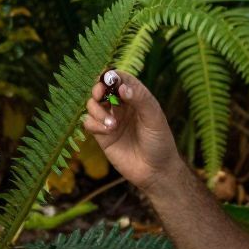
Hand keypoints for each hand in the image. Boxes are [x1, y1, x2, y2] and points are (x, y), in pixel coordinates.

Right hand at [84, 71, 180, 192]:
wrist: (155, 171)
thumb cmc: (160, 142)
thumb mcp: (154, 118)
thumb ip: (140, 99)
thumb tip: (122, 88)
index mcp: (136, 97)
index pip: (120, 79)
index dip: (112, 76)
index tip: (109, 80)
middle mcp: (121, 106)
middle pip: (102, 88)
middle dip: (98, 89)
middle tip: (99, 94)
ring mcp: (110, 120)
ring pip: (92, 104)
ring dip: (97, 110)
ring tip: (112, 124)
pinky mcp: (102, 135)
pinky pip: (88, 122)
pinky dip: (93, 124)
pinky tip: (106, 132)